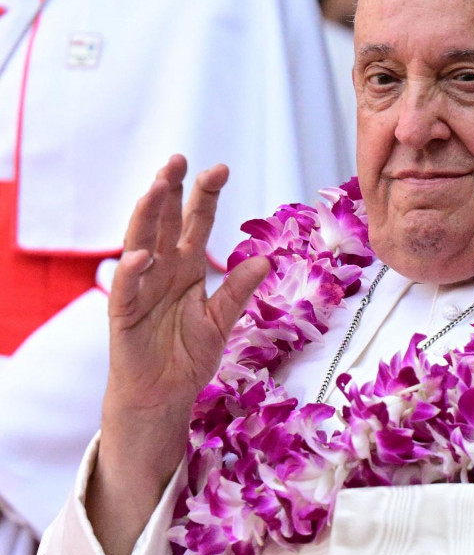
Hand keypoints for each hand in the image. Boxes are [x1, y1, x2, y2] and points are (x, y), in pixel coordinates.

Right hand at [87, 155, 267, 554]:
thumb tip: (268, 260)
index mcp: (186, 266)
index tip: (218, 167)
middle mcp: (161, 270)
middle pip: (162, 221)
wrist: (164, 395)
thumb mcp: (222, 319)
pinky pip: (127, 289)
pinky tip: (142, 254)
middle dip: (169, 190)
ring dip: (145, 215)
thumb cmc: (189, 355)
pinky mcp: (124, 315)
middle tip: (177, 159)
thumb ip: (240, 290)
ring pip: (139, 243)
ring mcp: (140, 289)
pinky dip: (133, 271)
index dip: (204, 196)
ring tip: (156, 187)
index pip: (194, 222)